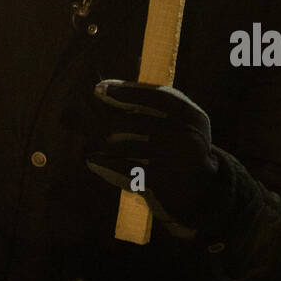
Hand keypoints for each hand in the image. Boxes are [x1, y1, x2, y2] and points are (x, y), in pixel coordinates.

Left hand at [87, 80, 220, 233]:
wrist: (205, 192)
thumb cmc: (181, 147)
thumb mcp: (178, 122)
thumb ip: (149, 104)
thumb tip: (102, 89)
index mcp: (191, 115)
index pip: (160, 97)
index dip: (128, 91)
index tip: (99, 88)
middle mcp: (189, 136)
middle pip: (138, 122)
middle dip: (104, 118)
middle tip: (75, 116)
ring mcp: (178, 160)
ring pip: (130, 147)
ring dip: (102, 144)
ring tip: (84, 142)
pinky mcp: (165, 182)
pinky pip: (130, 170)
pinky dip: (108, 164)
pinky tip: (92, 160)